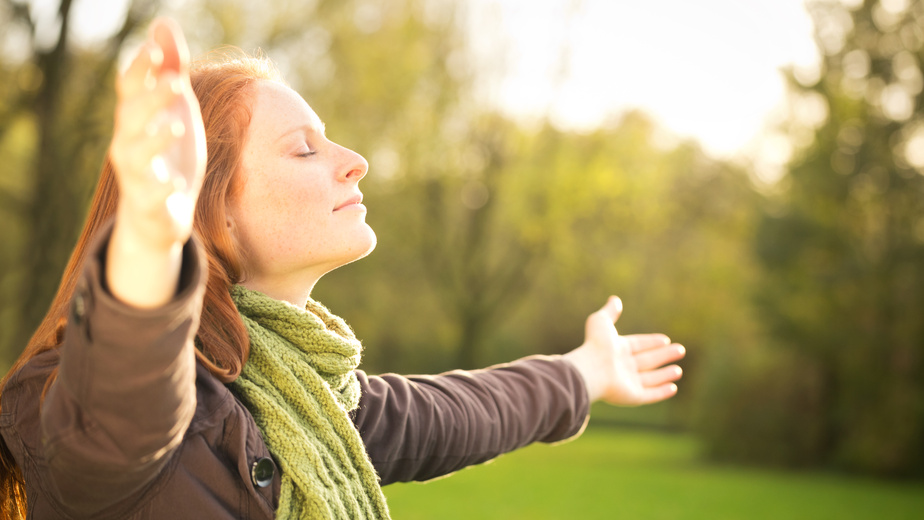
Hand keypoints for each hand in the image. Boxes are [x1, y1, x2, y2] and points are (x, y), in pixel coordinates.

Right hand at [109, 18, 204, 249]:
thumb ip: (171, 71)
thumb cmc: (169, 155)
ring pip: (135, 156)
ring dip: (153, 139)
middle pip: (132, 117)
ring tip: (176, 126)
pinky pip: (150, 198)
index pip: (131, 88)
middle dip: (152, 99)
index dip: (141, 69)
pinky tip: (175, 184)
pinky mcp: (150, 206)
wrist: (162, 215)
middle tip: (177, 83)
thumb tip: (163, 24)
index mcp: (136, 120)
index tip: (156, 50)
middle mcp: (129, 144)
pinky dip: (160, 189)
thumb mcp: (176, 110)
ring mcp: (137, 176)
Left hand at [563, 296, 684, 404]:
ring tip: (679, 371)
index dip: (652, 342)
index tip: (665, 340)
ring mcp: (628, 383)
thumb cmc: (596, 345)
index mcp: (617, 350)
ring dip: (665, 375)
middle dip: (664, 355)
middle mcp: (623, 367)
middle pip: (648, 360)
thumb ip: (610, 311)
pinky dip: (662, 392)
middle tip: (680, 350)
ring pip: (650, 378)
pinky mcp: (632, 396)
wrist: (591, 369)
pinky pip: (650, 395)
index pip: (639, 344)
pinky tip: (673, 388)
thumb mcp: (601, 321)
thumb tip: (615, 299)